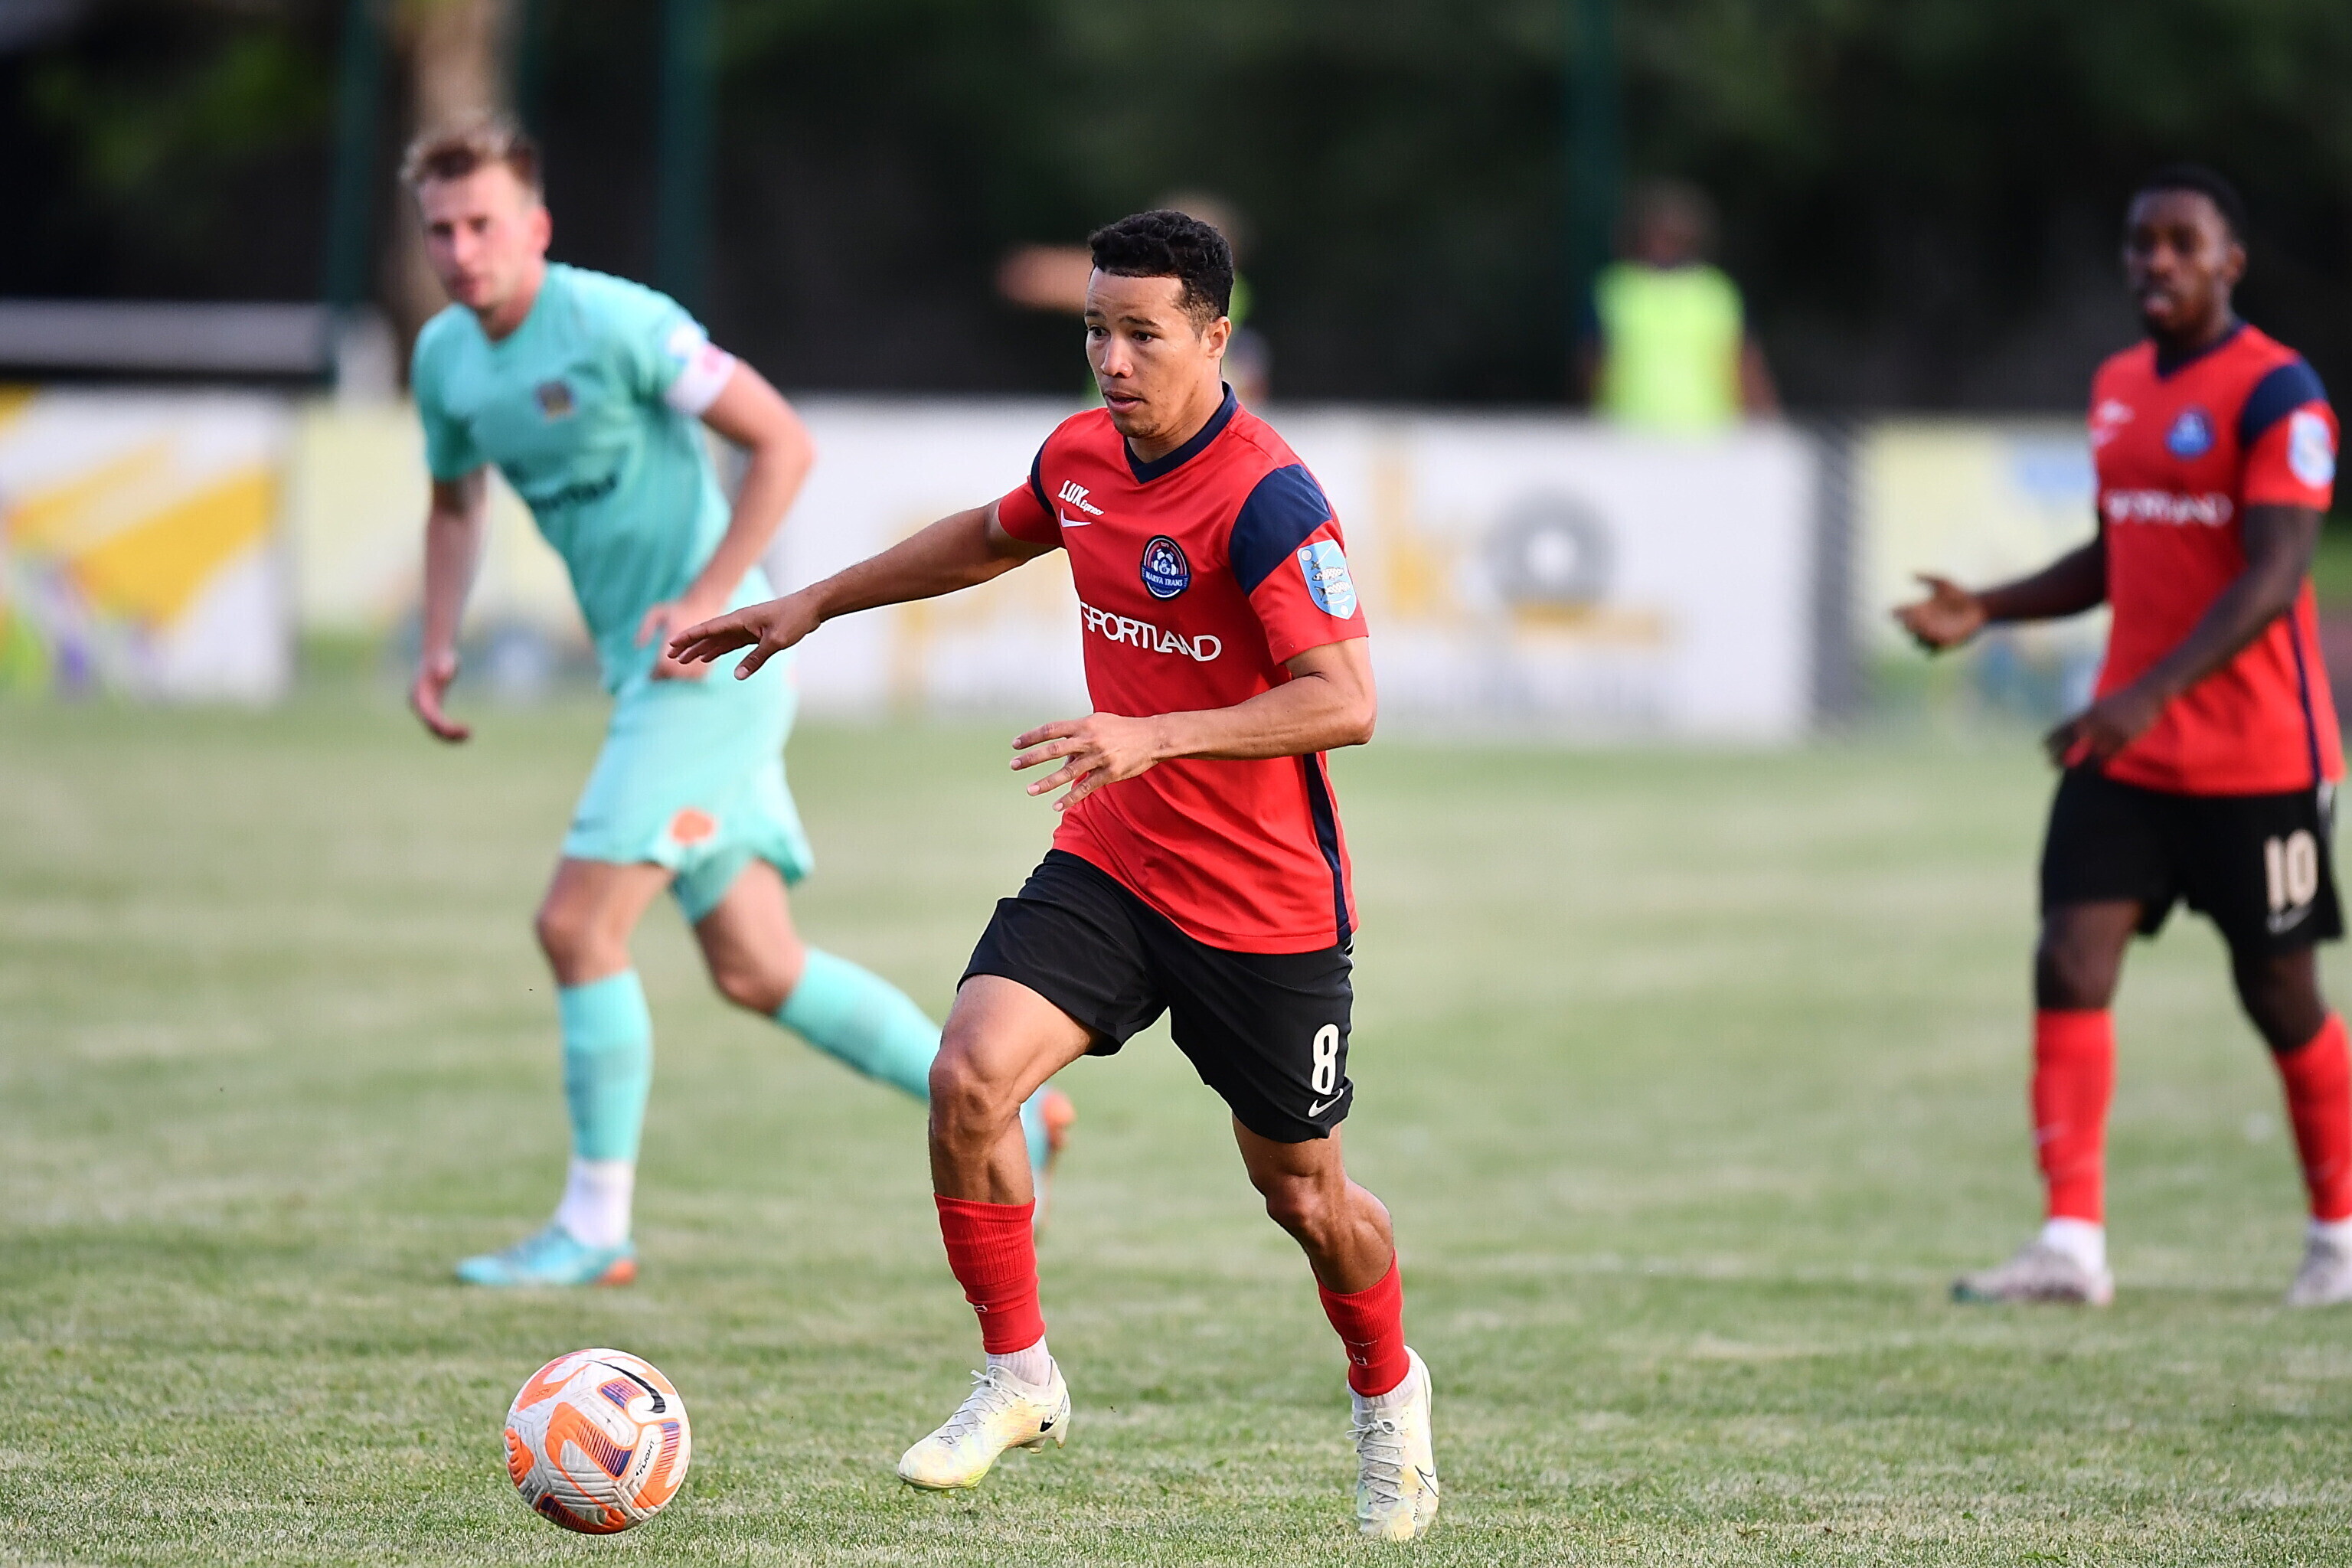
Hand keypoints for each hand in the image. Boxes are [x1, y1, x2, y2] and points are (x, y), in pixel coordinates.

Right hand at [409, 648, 469, 742]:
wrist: (436, 656)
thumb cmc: (442, 657)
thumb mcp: (444, 661)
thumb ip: (443, 667)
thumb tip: (443, 674)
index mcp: (418, 695)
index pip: (429, 715)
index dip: (444, 725)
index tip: (462, 729)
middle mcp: (417, 704)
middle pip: (431, 726)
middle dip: (449, 733)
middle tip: (469, 734)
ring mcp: (423, 708)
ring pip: (434, 730)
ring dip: (451, 736)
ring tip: (469, 735)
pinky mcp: (432, 709)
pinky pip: (439, 726)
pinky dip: (451, 731)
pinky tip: (466, 732)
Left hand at [636, 593, 726, 681]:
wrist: (704, 602)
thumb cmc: (678, 608)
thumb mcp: (657, 612)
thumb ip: (646, 628)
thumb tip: (638, 645)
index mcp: (677, 634)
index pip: (664, 663)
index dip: (657, 672)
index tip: (650, 676)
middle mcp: (692, 643)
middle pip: (677, 672)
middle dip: (667, 676)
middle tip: (658, 677)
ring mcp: (704, 648)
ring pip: (691, 674)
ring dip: (680, 678)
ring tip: (670, 676)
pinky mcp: (714, 653)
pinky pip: (702, 671)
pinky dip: (692, 676)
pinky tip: (685, 675)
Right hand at [666, 590, 821, 679]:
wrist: (811, 607)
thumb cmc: (794, 619)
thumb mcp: (776, 641)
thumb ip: (756, 659)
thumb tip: (737, 676)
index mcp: (740, 620)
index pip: (708, 629)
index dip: (689, 637)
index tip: (671, 644)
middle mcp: (739, 622)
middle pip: (708, 636)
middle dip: (689, 646)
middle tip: (670, 657)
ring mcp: (746, 628)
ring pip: (718, 641)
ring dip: (701, 650)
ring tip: (684, 660)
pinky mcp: (754, 633)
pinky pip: (731, 644)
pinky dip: (718, 650)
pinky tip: (708, 657)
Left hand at [1011, 712, 1166, 811]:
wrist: (1153, 737)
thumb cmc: (1122, 729)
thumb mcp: (1098, 724)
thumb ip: (1077, 737)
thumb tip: (1061, 758)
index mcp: (1084, 725)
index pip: (1052, 729)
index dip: (1032, 737)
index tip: (1015, 744)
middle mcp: (1089, 740)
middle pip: (1054, 749)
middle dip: (1032, 758)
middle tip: (1013, 765)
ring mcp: (1100, 757)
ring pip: (1068, 772)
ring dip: (1047, 782)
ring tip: (1030, 790)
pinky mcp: (1110, 773)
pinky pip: (1086, 788)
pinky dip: (1070, 798)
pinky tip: (1057, 806)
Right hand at [1893, 574, 1987, 650]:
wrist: (1977, 606)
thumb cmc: (1959, 593)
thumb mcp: (1942, 582)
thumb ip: (1927, 578)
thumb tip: (1910, 574)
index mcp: (1918, 610)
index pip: (1900, 614)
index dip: (1895, 613)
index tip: (1894, 610)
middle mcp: (1922, 624)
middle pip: (1907, 628)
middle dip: (1907, 624)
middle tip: (1909, 617)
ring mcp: (1932, 635)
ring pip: (1916, 641)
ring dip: (1917, 635)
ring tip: (1919, 628)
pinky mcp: (1943, 644)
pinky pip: (1931, 650)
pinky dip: (1929, 645)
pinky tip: (1931, 636)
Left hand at [2044, 684, 2164, 767]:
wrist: (2147, 695)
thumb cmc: (2121, 700)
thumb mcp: (2098, 705)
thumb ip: (2085, 718)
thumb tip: (2072, 730)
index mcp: (2087, 714)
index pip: (2064, 729)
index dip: (2052, 740)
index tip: (2043, 748)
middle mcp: (2096, 724)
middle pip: (2072, 745)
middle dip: (2060, 756)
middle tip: (2051, 764)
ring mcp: (2110, 734)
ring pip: (2089, 756)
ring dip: (2078, 766)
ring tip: (2069, 773)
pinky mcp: (2124, 742)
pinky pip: (2108, 758)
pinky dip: (2098, 765)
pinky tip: (2091, 770)